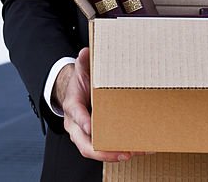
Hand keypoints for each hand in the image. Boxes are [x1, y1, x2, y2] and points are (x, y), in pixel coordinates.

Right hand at [53, 47, 151, 162]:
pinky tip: (136, 150)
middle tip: (122, 152)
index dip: (83, 122)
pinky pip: (104, 150)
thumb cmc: (80, 84)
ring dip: (113, 155)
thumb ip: (83, 63)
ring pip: (94, 151)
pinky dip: (118, 152)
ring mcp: (84, 134)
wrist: (76, 93)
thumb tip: (86, 52)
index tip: (91, 127)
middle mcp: (76, 125)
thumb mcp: (81, 71)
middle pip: (84, 143)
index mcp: (72, 106)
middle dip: (102, 151)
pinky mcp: (95, 139)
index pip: (76, 114)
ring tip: (133, 153)